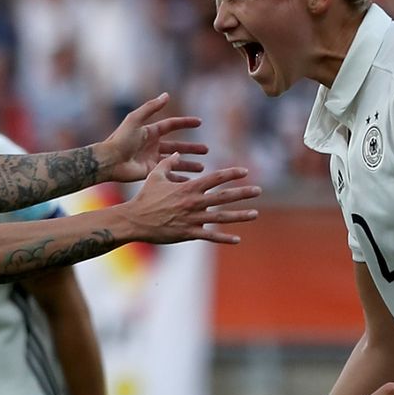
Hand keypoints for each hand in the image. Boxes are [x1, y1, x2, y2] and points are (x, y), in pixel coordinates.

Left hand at [94, 93, 207, 182]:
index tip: (200, 122)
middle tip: (206, 150)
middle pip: (177, 146)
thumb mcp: (136, 119)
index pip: (171, 125)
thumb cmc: (120, 139)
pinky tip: (190, 181)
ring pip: (175, 162)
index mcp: (150, 132)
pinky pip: (168, 175)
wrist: (109, 161)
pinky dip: (179, 178)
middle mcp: (153, 145)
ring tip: (202, 168)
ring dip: (188, 165)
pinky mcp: (150, 173)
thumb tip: (167, 95)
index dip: (185, 123)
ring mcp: (152, 160)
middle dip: (191, 148)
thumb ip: (151, 107)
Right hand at [121, 157, 259, 244]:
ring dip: (240, 215)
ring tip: (255, 213)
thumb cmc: (144, 197)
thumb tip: (178, 154)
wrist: (135, 220)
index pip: (215, 178)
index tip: (244, 171)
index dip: (231, 174)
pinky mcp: (188, 233)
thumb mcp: (155, 176)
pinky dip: (224, 238)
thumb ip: (169, 164)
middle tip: (258, 190)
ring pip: (221, 217)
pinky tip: (237, 239)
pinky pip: (210, 237)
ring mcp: (193, 219)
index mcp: (189, 188)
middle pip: (224, 196)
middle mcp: (194, 202)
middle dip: (243, 193)